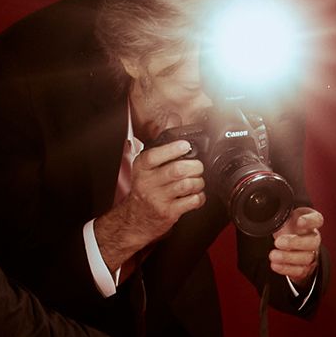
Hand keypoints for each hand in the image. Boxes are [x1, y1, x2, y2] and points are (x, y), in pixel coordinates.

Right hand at [97, 135, 205, 269]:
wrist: (136, 219)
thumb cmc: (144, 188)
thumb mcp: (146, 165)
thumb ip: (161, 142)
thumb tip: (174, 117)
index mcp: (141, 167)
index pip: (156, 155)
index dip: (173, 149)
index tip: (186, 146)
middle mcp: (148, 182)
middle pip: (177, 170)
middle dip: (194, 167)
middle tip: (198, 167)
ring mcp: (158, 199)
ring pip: (186, 185)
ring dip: (198, 182)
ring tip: (198, 180)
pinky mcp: (169, 213)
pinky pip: (191, 202)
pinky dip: (199, 197)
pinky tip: (197, 194)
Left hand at [265, 205, 323, 289]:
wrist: (290, 245)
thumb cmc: (288, 228)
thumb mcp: (285, 217)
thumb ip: (279, 212)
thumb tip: (262, 206)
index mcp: (310, 223)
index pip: (317, 220)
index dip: (310, 221)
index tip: (299, 222)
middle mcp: (313, 238)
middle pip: (312, 242)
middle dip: (295, 242)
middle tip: (278, 242)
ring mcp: (311, 254)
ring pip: (305, 258)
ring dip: (287, 257)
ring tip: (273, 255)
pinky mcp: (305, 267)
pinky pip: (299, 270)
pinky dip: (286, 268)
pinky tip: (275, 264)